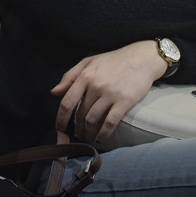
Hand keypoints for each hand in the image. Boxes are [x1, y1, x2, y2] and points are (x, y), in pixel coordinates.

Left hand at [50, 41, 165, 142]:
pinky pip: (110, 122)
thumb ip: (70, 76)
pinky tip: (101, 138)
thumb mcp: (88, 62)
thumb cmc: (113, 60)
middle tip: (77, 135)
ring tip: (88, 137)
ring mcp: (110, 94)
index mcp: (85, 76)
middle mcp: (95, 86)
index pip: (67, 102)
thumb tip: (54, 92)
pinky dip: (104, 133)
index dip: (61, 118)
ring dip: (88, 133)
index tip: (59, 128)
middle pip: (80, 114)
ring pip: (93, 120)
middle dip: (76, 128)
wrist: (141, 58)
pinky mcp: (124, 101)